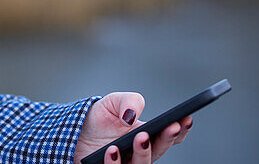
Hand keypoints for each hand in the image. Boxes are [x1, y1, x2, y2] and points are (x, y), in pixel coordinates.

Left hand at [72, 92, 192, 162]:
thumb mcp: (112, 102)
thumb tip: (132, 116)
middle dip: (167, 139)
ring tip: (141, 136)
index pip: (169, 137)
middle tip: (171, 126)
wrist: (72, 131)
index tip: (185, 118)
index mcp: (147, 136)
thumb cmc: (97, 118)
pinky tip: (112, 151)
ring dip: (144, 153)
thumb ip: (128, 101)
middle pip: (159, 151)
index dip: (180, 130)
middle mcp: (140, 153)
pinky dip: (115, 163)